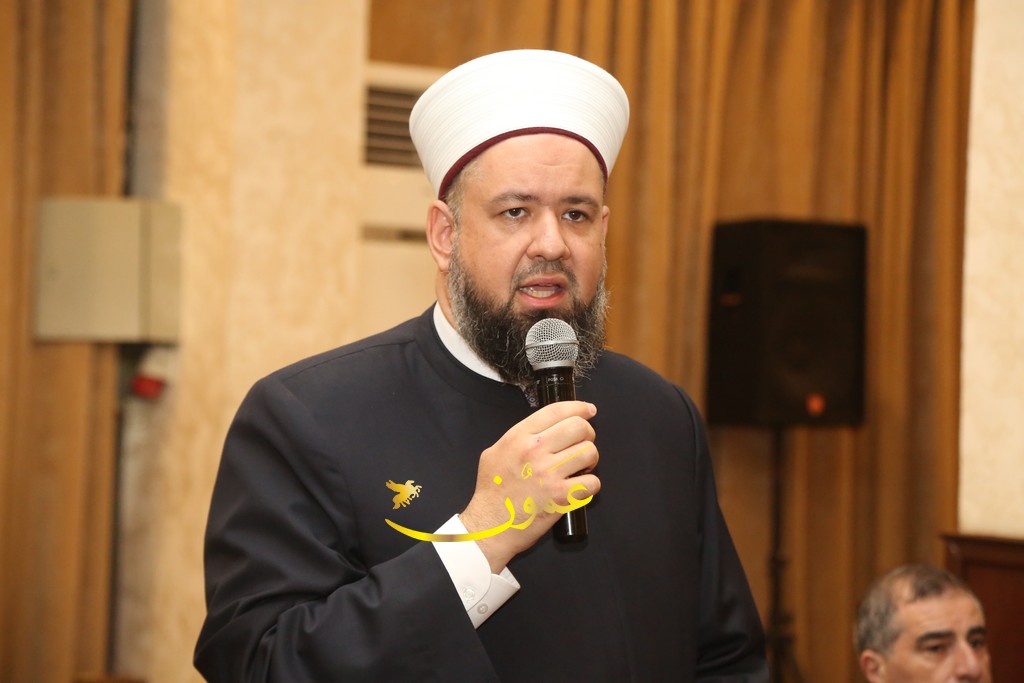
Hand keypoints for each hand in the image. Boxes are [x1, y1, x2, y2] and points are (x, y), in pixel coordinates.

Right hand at [460, 401, 599, 571]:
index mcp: (519, 437)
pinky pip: (592, 482)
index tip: (588, 410)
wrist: (490, 526)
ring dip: (590, 460)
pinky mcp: (561, 496)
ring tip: (580, 467)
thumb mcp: (493, 453)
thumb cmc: (491, 492)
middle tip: (582, 444)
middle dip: (587, 434)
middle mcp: (535, 450)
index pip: (556, 411)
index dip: (578, 407)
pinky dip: (590, 485)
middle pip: (579, 427)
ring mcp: (550, 473)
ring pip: (589, 452)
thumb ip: (517, 438)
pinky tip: (578, 487)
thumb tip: (542, 430)